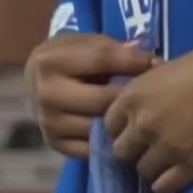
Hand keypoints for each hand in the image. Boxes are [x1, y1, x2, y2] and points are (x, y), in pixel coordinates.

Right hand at [25, 32, 155, 158]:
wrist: (37, 81)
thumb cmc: (72, 57)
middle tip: (153, 96)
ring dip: (124, 123)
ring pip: (100, 128)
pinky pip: (92, 149)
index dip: (134, 61)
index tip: (155, 64)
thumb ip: (117, 50)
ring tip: (141, 114)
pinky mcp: (55, 144)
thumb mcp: (88, 43)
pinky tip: (123, 132)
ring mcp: (49, 122)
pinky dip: (111, 142)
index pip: (101, 60)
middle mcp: (46, 93)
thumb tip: (153, 63)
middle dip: (131, 98)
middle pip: (103, 100)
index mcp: (51, 60)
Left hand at [104, 35, 192, 192]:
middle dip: (134, 150)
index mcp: (134, 95)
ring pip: (142, 171)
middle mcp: (144, 124)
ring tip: (168, 160)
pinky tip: (177, 173)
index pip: (108, 126)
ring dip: (153, 167)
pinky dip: (167, 183)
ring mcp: (167, 147)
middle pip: (121, 152)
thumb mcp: (167, 68)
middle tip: (151, 146)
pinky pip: (165, 186)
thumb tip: (139, 105)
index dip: (123, 129)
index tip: (136, 129)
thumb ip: (148, 90)